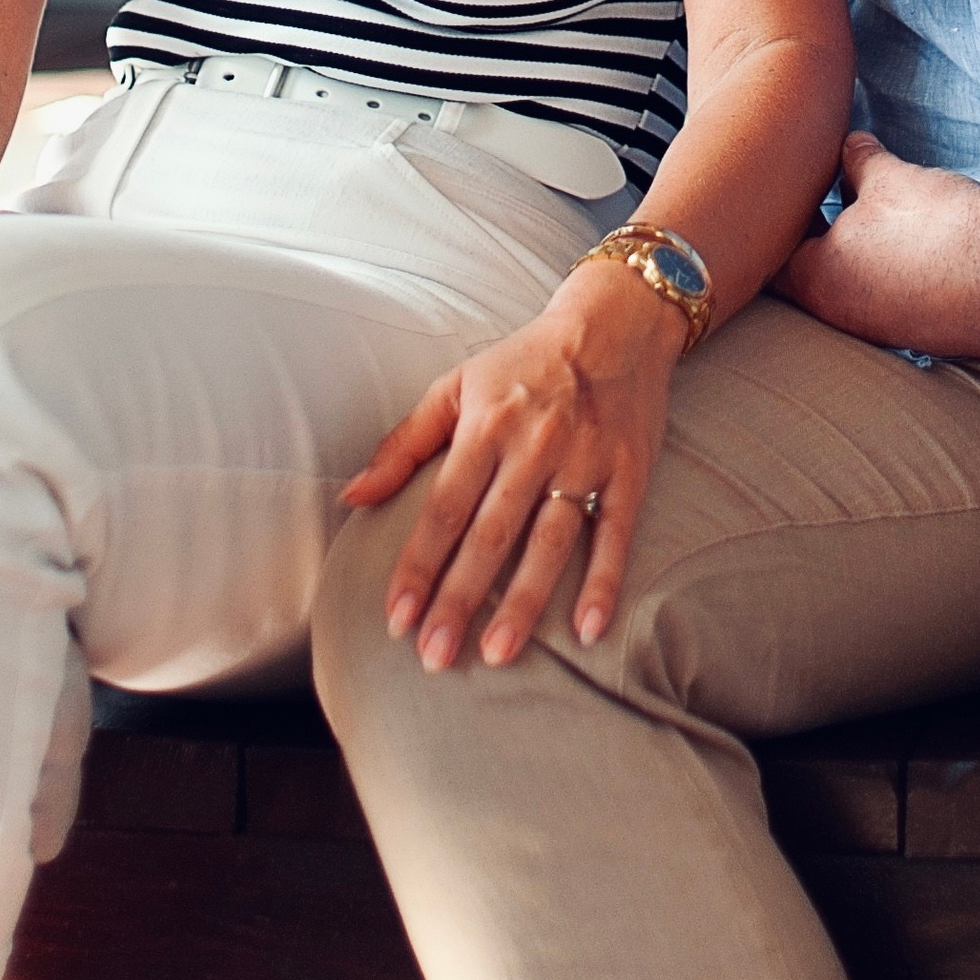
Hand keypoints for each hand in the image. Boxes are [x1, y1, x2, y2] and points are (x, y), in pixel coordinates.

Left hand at [340, 264, 686, 669]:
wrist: (615, 322)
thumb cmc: (524, 360)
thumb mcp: (456, 384)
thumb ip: (404, 443)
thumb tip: (351, 497)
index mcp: (486, 425)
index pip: (444, 508)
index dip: (417, 565)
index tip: (394, 619)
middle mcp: (534, 446)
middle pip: (491, 534)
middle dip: (460, 599)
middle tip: (434, 657)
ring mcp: (584, 460)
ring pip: (550, 542)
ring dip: (524, 602)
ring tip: (497, 654)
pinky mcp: (629, 472)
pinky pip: (615, 534)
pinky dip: (604, 583)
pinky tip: (588, 632)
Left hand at [776, 131, 979, 358]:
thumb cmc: (937, 223)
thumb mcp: (888, 177)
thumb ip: (858, 161)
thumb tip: (848, 147)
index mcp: (815, 280)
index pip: (768, 255)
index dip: (774, 220)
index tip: (789, 193)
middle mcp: (841, 318)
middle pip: (810, 276)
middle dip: (821, 237)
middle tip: (832, 199)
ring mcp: (884, 335)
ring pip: (856, 293)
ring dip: (863, 260)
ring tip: (883, 221)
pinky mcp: (926, 340)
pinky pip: (899, 307)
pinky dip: (901, 281)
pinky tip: (923, 251)